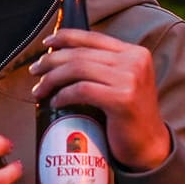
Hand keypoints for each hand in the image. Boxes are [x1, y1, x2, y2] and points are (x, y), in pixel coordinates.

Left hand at [29, 28, 170, 170]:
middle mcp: (134, 61)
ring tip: (39, 90)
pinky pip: (82, 90)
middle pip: (81, 54)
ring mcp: (130, 79)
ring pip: (78, 69)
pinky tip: (55, 102)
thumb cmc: (128, 117)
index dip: (65, 37)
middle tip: (35, 71)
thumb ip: (103, 67)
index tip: (46, 44)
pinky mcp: (122, 99)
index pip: (92, 38)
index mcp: (134, 53)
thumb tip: (62, 57)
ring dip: (52, 79)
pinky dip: (63, 95)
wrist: (149, 146)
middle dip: (51, 61)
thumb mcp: (122, 83)